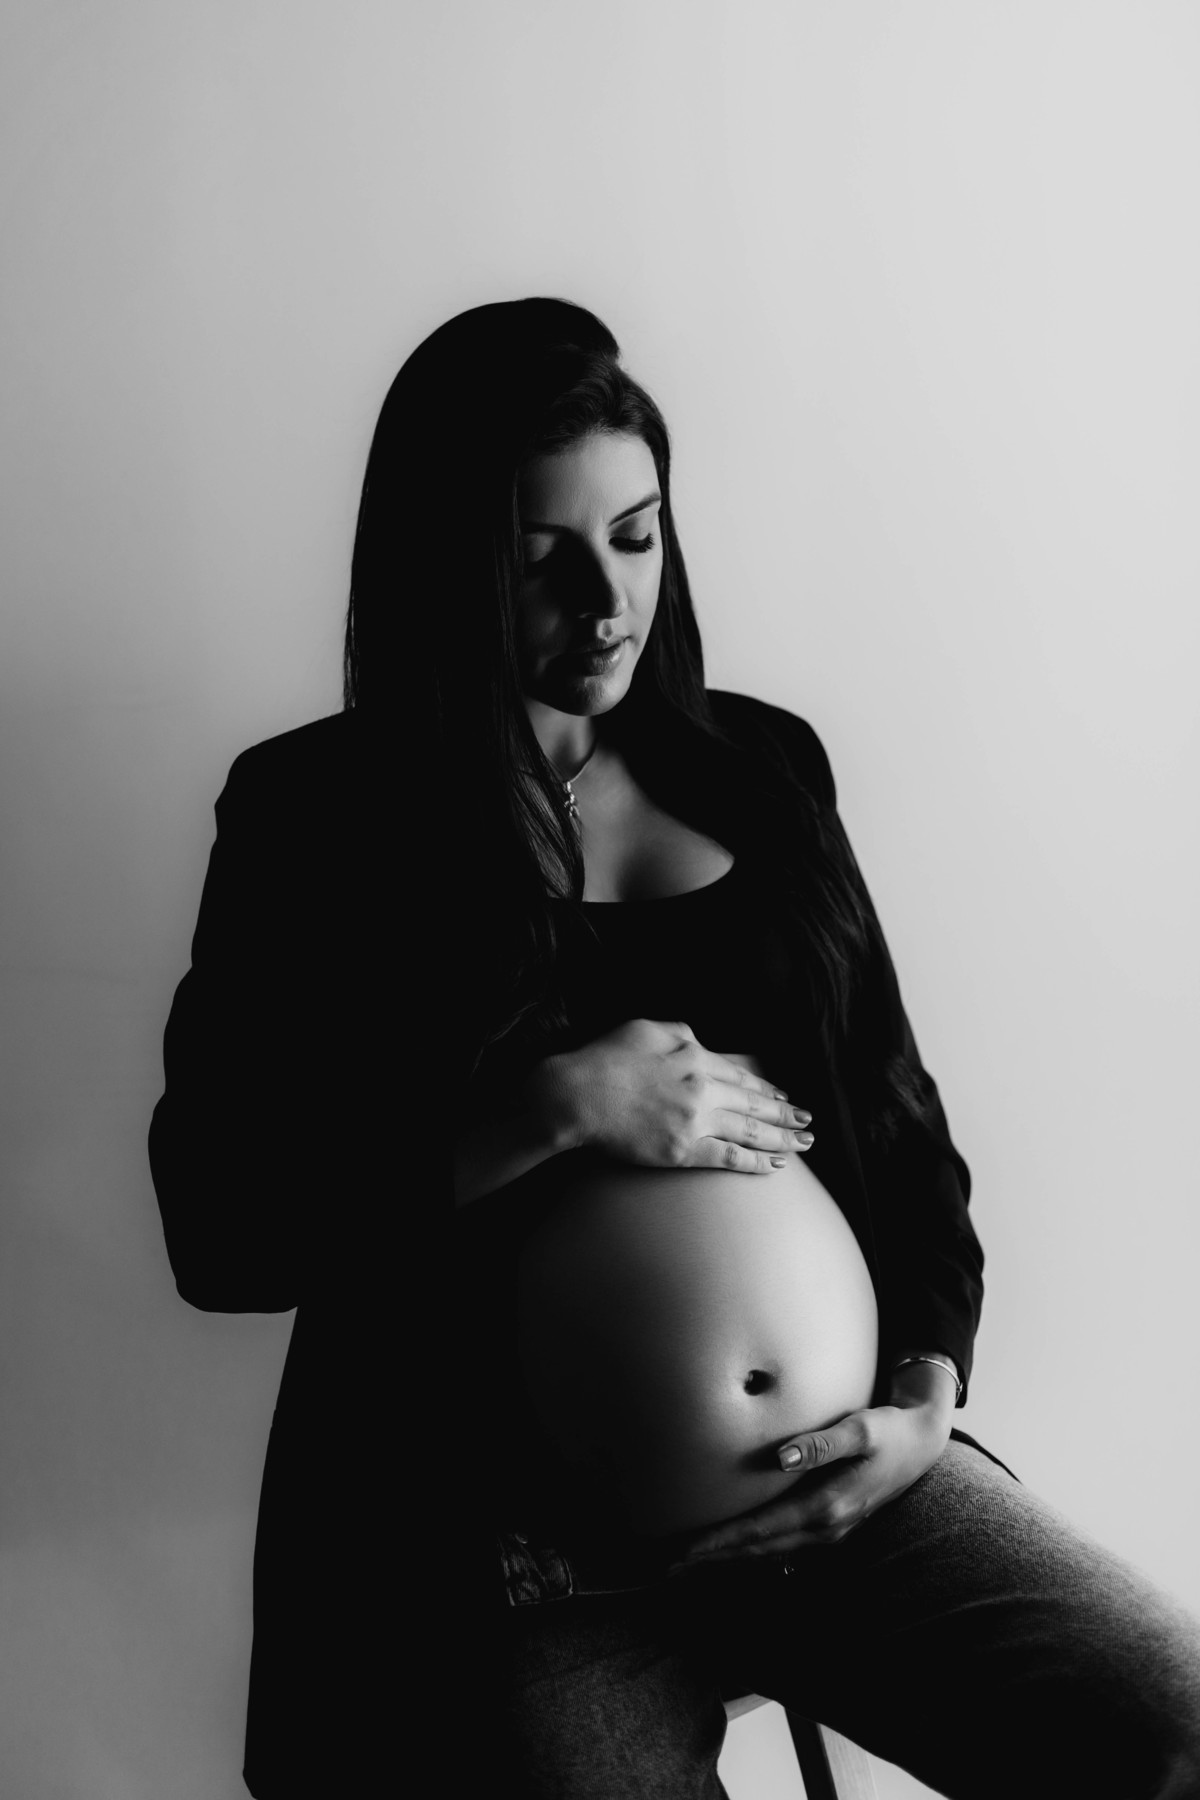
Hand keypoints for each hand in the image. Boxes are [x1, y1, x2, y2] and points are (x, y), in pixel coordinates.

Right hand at [561, 1018, 813, 1174]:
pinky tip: (775, 1165)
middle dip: (785, 1113)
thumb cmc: (605, 1058)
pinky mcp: (682, 1151)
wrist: (577, 1094)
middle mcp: (702, 1087)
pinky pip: (728, 1157)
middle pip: (754, 1103)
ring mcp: (695, 1120)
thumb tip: (699, 1044)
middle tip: (808, 1121)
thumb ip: (681, 1033)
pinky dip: (754, 1162)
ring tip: (804, 1143)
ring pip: (750, 1131)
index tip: (783, 1095)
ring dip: (782, 1138)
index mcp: (695, 1055)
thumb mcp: (647, 1028)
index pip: (741, 1075)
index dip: (765, 1088)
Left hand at [672, 1389, 952, 1565]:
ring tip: (690, 1563)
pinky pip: (783, 1547)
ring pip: (769, 1553)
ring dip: (730, 1559)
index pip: (760, 1531)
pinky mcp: (830, 1526)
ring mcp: (829, 1533)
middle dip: (714, 1559)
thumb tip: (781, 1456)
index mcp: (826, 1508)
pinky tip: (734, 1553)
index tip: (684, 1550)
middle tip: (669, 1567)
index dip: (720, 1542)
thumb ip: (821, 1443)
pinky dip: (754, 1552)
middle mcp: (825, 1529)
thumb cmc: (888, 1430)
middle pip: (758, 1550)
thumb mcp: (860, 1429)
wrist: (920, 1444)